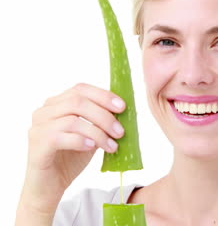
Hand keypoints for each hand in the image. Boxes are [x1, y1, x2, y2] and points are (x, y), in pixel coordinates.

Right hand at [16, 83, 125, 222]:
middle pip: (78, 101)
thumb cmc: (71, 158)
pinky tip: (92, 148)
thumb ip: (101, 121)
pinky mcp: (37, 144)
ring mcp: (38, 127)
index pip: (81, 89)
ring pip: (73, 120)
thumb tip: (123, 111)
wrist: (50, 186)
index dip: (103, 95)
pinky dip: (81, 141)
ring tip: (112, 146)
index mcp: (57, 104)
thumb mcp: (92, 135)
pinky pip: (61, 137)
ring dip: (98, 132)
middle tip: (120, 132)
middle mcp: (44, 111)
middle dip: (104, 116)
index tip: (122, 107)